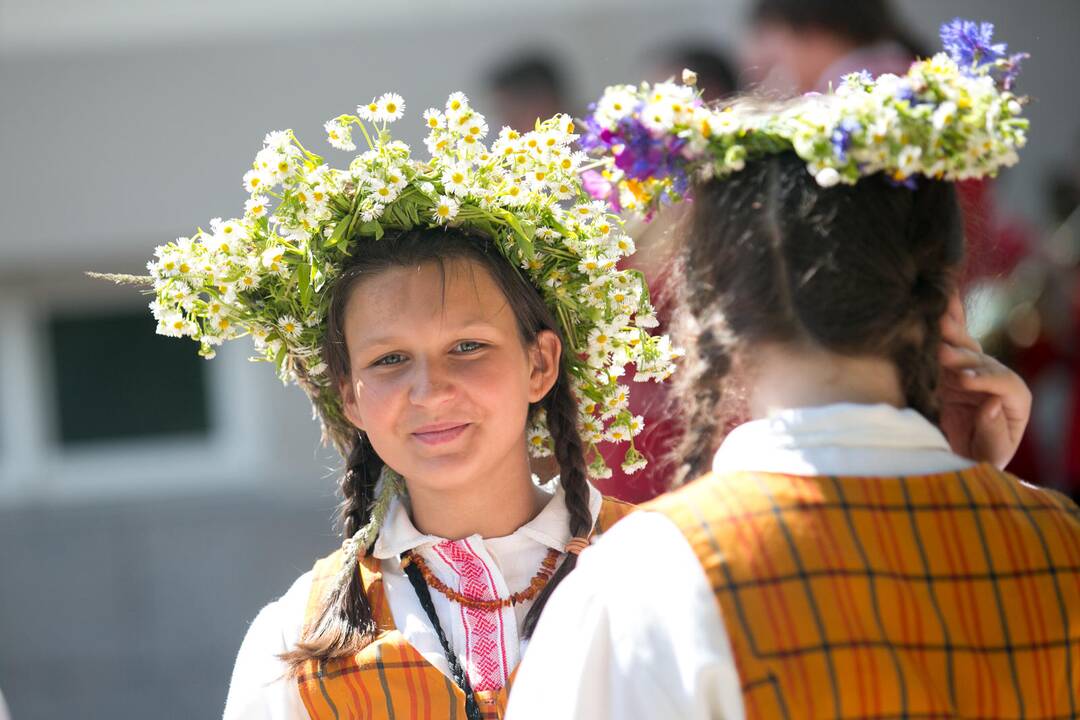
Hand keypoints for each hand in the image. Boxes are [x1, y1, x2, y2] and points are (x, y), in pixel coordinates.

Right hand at [937, 292, 1031, 468]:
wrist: (946, 463)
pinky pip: (951, 338)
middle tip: (942, 352)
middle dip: (965, 354)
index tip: (963, 382)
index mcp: (1014, 404)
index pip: (1009, 385)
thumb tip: (992, 402)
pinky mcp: (950, 365)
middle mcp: (996, 381)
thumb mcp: (985, 458)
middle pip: (986, 359)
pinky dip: (948, 316)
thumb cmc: (969, 464)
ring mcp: (972, 370)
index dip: (988, 380)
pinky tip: (945, 291)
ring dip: (951, 332)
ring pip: (967, 345)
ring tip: (936, 319)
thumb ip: (993, 434)